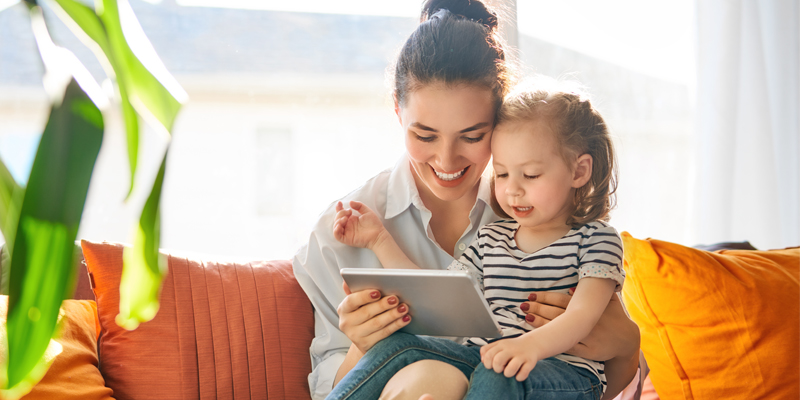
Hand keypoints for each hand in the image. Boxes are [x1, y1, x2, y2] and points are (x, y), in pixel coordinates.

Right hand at [333, 201, 386, 248]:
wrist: (378, 234)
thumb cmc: (374, 224)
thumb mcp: (367, 211)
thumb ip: (359, 205)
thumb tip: (350, 202)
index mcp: (351, 219)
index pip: (341, 213)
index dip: (338, 208)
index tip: (340, 203)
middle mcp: (348, 225)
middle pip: (337, 218)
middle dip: (341, 213)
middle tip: (349, 212)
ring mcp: (347, 232)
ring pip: (336, 226)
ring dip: (338, 221)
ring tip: (346, 218)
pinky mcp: (347, 239)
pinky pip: (337, 236)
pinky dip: (336, 231)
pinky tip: (339, 226)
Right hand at [337, 281, 410, 353]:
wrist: (364, 336)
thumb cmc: (363, 312)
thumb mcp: (358, 302)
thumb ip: (355, 290)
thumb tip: (346, 281)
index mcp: (344, 309)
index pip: (352, 301)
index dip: (365, 296)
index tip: (378, 292)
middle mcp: (346, 323)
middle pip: (367, 313)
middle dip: (383, 305)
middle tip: (396, 299)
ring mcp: (356, 336)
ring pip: (377, 324)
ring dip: (392, 315)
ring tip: (404, 308)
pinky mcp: (367, 345)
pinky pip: (384, 334)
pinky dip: (396, 325)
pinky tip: (405, 318)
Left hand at [480, 336, 540, 380]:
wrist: (531, 344)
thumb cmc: (512, 347)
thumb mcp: (499, 345)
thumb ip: (488, 350)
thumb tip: (483, 360)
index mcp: (501, 345)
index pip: (488, 355)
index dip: (487, 363)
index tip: (491, 366)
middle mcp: (510, 349)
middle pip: (497, 361)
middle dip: (497, 369)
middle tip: (500, 369)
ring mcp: (521, 355)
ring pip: (511, 368)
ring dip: (508, 374)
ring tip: (509, 372)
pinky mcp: (530, 362)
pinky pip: (523, 373)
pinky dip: (519, 377)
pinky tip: (518, 375)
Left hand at [519, 289, 638, 360]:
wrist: (627, 341)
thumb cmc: (615, 318)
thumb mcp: (609, 301)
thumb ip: (593, 292)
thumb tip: (570, 287)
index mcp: (587, 307)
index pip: (561, 300)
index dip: (545, 297)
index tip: (531, 295)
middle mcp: (584, 321)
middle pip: (556, 313)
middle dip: (538, 309)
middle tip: (523, 306)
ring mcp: (584, 336)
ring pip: (559, 329)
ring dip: (541, 324)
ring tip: (526, 318)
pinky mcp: (586, 351)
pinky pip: (567, 346)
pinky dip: (554, 341)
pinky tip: (541, 338)